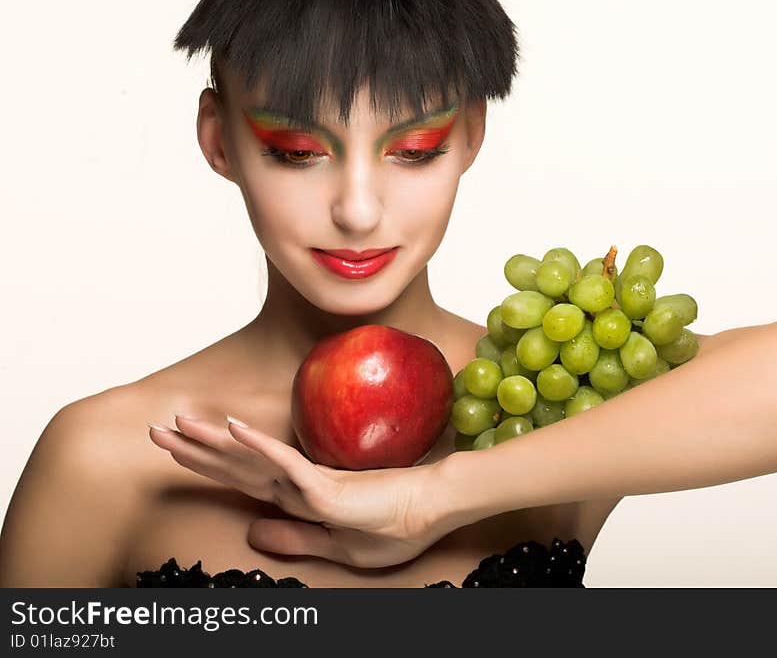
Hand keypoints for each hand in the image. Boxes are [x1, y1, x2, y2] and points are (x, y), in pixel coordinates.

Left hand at [147, 415, 452, 567]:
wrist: (429, 513)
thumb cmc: (392, 527)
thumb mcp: (336, 546)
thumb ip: (295, 539)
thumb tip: (253, 534)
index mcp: (297, 498)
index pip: (241, 479)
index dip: (207, 464)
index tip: (176, 449)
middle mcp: (295, 484)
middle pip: (234, 466)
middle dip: (192, 449)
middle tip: (155, 429)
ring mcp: (309, 481)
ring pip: (250, 459)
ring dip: (212, 442)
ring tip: (177, 423)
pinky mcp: (326, 484)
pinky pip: (284, 463)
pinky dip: (257, 445)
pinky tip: (233, 427)